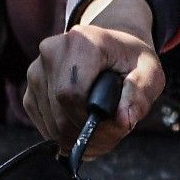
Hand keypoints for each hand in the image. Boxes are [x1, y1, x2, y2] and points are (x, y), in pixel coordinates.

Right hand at [26, 0, 160, 155]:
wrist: (111, 48)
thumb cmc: (130, 60)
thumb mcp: (149, 73)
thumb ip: (139, 95)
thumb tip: (123, 121)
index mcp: (80, 42)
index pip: (71, 94)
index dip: (90, 120)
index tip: (113, 126)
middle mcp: (50, 52)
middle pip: (59, 113)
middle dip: (86, 133)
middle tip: (111, 134)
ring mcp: (36, 71)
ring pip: (51, 124)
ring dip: (78, 137)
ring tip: (101, 128)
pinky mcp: (30, 90)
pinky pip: (44, 125)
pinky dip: (65, 135)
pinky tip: (84, 124)